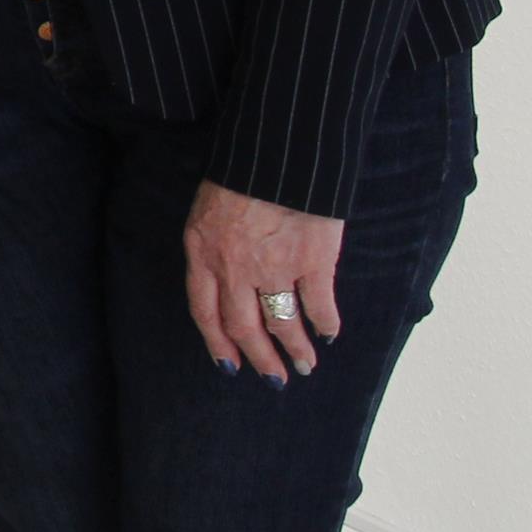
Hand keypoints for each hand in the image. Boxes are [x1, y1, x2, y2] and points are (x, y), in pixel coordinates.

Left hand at [183, 180, 345, 383]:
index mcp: (202, 253)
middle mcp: (234, 267)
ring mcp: (274, 266)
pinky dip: (325, 322)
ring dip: (295, 348)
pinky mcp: (312, 260)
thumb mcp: (208, 210)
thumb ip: (213, 246)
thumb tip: (225, 281)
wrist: (276, 152)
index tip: (228, 365)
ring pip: (282, 322)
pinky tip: (329, 332)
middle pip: (243, 326)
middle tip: (272, 378)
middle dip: (258, 358)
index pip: (204, 312)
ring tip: (304, 365)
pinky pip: (318, 303)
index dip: (217, 343)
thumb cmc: (239, 174)